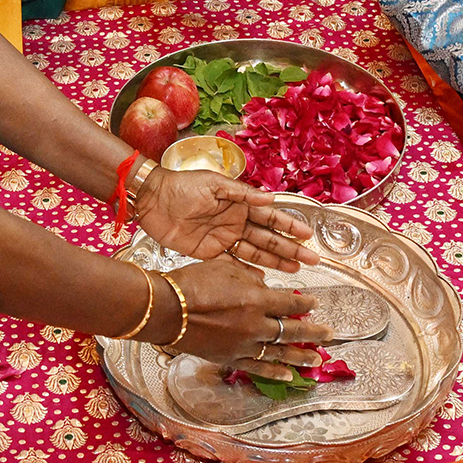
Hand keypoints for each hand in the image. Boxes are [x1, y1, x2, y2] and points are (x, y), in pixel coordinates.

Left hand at [135, 167, 320, 270]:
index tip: (307, 234)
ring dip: (276, 260)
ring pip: (255, 252)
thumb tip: (270, 198)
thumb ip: (241, 193)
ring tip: (296, 269)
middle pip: (267, 238)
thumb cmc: (181, 186)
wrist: (151, 200)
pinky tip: (264, 278)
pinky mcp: (209, 252)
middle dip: (289, 248)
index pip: (269, 216)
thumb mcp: (213, 184)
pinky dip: (248, 271)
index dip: (288, 225)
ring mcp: (223, 238)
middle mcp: (235, 221)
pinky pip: (233, 263)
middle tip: (311, 258)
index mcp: (238, 203)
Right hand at [160, 257, 330, 379]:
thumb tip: (263, 284)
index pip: (290, 302)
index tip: (315, 304)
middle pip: (292, 330)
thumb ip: (248, 277)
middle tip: (329, 335)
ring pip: (280, 352)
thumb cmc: (191, 283)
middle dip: (313, 332)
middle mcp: (256, 324)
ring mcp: (245, 345)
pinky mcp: (231, 359)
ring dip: (301, 357)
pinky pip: (258, 367)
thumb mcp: (224, 268)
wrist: (166, 309)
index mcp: (257, 298)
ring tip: (316, 361)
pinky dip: (274, 371)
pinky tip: (287, 376)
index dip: (305, 303)